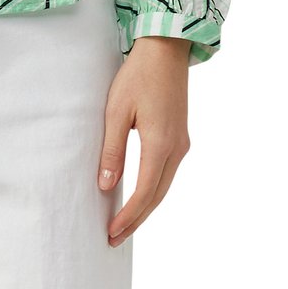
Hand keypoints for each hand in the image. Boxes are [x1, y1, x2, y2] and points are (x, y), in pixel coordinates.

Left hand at [97, 36, 191, 245]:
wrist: (165, 50)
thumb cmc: (138, 75)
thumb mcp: (117, 110)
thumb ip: (112, 149)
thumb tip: (106, 184)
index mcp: (160, 144)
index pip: (144, 192)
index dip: (128, 216)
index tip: (111, 232)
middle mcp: (176, 149)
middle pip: (157, 196)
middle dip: (136, 219)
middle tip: (115, 238)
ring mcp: (181, 143)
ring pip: (164, 186)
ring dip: (145, 206)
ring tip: (124, 223)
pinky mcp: (180, 136)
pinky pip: (167, 172)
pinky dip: (153, 189)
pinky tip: (140, 194)